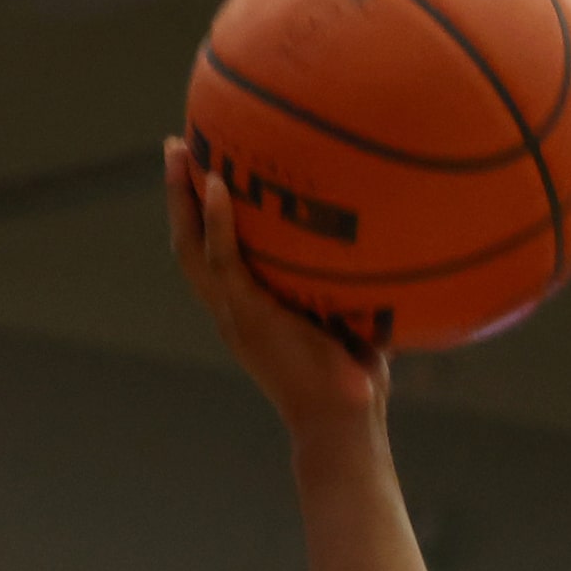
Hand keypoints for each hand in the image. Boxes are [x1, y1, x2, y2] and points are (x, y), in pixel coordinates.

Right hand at [163, 138, 387, 434]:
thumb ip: (353, 297)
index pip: (212, 259)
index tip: (204, 175)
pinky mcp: (248, 316)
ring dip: (182, 197)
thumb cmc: (355, 386)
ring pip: (191, 247)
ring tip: (179, 151)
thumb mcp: (350, 331)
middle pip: (188, 244)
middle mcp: (232, 312)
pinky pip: (224, 259)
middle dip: (178, 196)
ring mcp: (235, 314)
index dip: (203, 218)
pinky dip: (219, 222)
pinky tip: (220, 184)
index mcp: (248, 314)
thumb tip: (393, 261)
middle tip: (176, 148)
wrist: (343, 423)